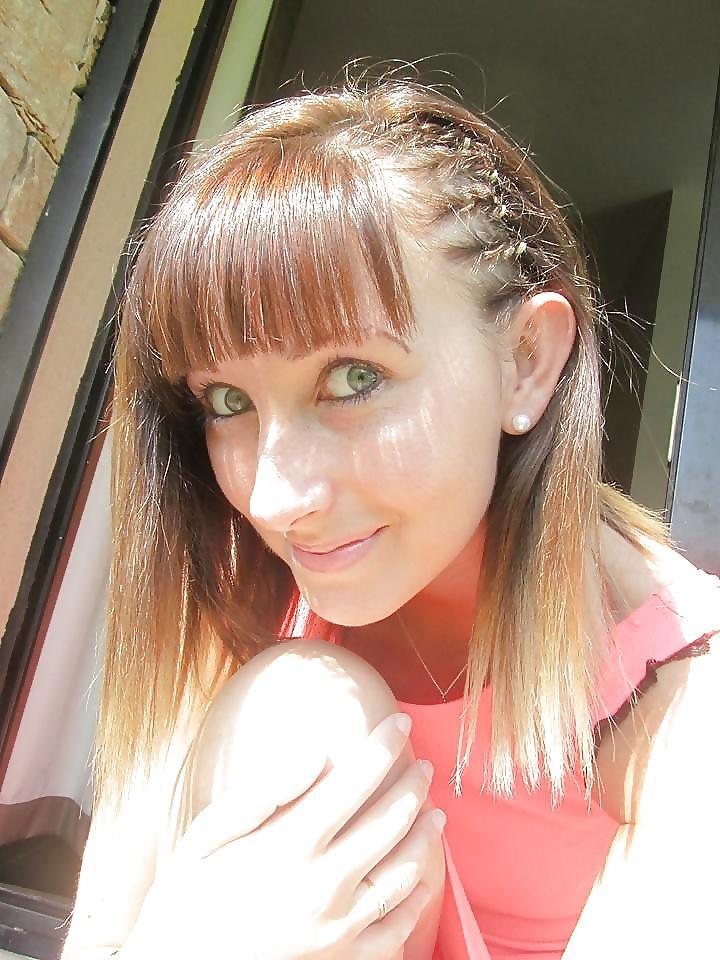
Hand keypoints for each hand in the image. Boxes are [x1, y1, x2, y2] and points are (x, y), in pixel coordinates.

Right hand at [122, 713, 443, 958]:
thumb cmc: (187, 901)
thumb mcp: (205, 836)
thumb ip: (264, 792)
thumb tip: (318, 753)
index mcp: (288, 845)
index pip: (354, 780)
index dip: (384, 745)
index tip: (401, 722)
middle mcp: (322, 885)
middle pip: (389, 822)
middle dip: (414, 786)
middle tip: (425, 765)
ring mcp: (339, 928)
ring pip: (404, 872)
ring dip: (426, 837)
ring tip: (436, 813)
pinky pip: (398, 928)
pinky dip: (418, 897)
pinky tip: (423, 877)